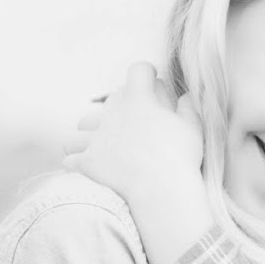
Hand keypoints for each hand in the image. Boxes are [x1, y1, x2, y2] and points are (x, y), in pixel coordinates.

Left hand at [63, 61, 203, 208]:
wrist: (161, 192)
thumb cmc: (181, 159)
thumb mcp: (193, 128)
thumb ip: (188, 107)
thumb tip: (185, 96)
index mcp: (139, 100)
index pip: (137, 71)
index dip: (145, 72)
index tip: (151, 78)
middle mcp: (113, 113)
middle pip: (112, 98)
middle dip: (122, 105)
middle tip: (134, 120)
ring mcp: (96, 137)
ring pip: (83, 124)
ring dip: (90, 130)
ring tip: (99, 140)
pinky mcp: (87, 161)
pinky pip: (71, 156)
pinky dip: (77, 159)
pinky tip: (84, 164)